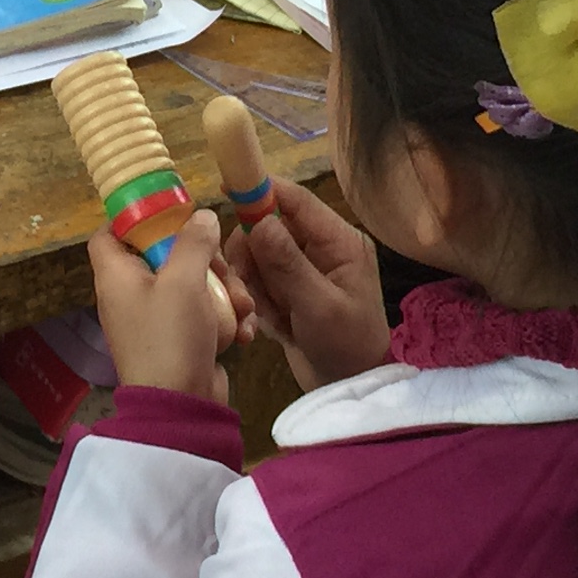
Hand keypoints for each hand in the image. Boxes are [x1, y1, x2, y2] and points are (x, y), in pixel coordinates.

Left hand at [91, 208, 248, 400]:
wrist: (181, 408)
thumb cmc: (170, 337)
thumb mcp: (183, 280)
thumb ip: (194, 242)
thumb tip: (201, 216)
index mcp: (117, 276)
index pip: (108, 235)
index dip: (132, 219)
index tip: (168, 212)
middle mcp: (132, 296)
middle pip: (166, 257)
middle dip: (204, 260)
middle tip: (224, 270)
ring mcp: (157, 321)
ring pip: (194, 286)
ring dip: (225, 293)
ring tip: (242, 308)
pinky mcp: (180, 342)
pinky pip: (203, 317)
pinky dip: (224, 321)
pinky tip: (242, 332)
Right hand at [224, 180, 389, 393]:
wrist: (350, 389)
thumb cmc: (346, 346)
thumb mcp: (319, 305)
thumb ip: (288, 263)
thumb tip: (260, 221)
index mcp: (339, 241)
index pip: (297, 200)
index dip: (263, 190)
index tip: (226, 187)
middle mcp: (322, 248)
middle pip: (269, 227)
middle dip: (253, 255)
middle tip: (245, 282)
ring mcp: (304, 270)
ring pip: (259, 256)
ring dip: (255, 283)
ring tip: (266, 313)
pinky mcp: (290, 291)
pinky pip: (260, 281)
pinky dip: (260, 301)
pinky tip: (275, 324)